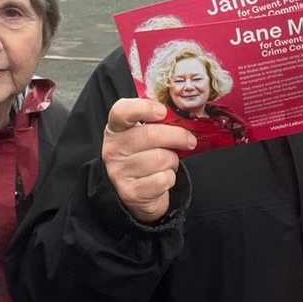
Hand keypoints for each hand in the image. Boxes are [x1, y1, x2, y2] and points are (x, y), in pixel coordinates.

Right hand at [102, 99, 195, 222]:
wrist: (137, 193)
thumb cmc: (145, 156)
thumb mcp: (144, 135)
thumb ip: (157, 123)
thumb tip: (184, 117)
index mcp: (115, 129)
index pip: (122, 111)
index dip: (144, 108)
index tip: (162, 112)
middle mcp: (113, 149)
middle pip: (150, 135)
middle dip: (177, 136)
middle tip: (189, 140)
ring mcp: (119, 172)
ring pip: (161, 158)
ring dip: (173, 161)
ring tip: (167, 163)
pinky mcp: (130, 192)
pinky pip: (163, 179)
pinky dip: (170, 178)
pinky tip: (162, 177)